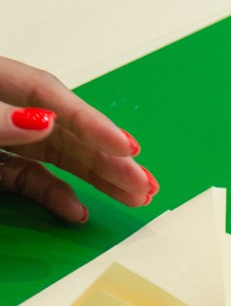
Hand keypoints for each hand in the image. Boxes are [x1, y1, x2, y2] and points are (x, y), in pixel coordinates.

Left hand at [0, 58, 153, 222]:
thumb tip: (44, 122)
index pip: (47, 94)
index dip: (90, 120)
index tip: (125, 147)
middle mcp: (4, 110)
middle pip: (64, 128)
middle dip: (107, 156)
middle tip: (142, 182)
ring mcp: (2, 140)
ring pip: (57, 155)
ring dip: (97, 178)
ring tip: (135, 196)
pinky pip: (29, 179)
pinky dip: (54, 196)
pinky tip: (76, 211)